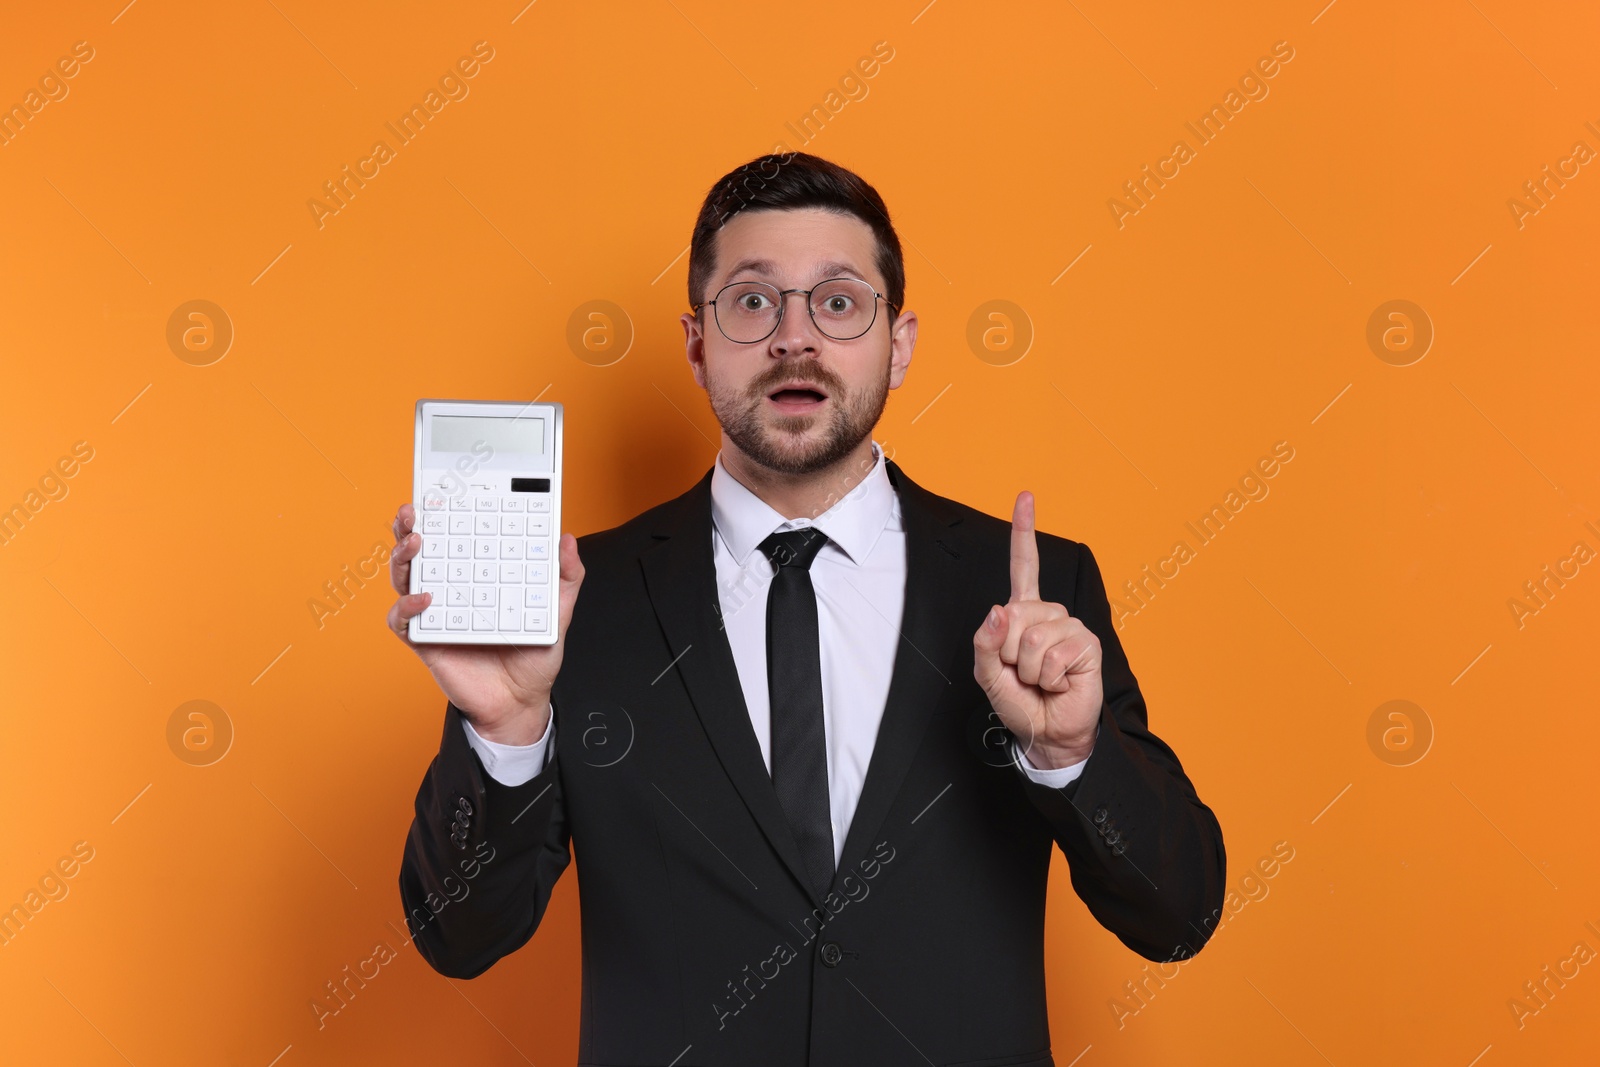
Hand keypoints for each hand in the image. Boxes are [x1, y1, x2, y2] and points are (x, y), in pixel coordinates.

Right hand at [386, 503, 584, 745]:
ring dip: (402, 556)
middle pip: (420, 550)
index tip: (443, 492)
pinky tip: (424, 598)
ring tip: (416, 541)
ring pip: (404, 577)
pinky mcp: (424, 641)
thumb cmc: (533, 658)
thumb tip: (567, 540)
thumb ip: (565, 577)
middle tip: (413, 510)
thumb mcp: (557, 613)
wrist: (520, 703)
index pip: (455, 538)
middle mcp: (451, 589)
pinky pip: (402, 620)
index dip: (444, 514)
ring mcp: (434, 614)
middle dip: (409, 525)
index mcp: (478, 576)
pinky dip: (406, 607)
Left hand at [972, 491, 1102, 768]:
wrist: (1047, 733)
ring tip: (1040, 680)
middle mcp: (1049, 614)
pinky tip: (1058, 683)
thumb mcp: (988, 675)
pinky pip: (1053, 655)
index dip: (1024, 532)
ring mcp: (1070, 627)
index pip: (1024, 566)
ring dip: (1027, 669)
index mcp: (1024, 613)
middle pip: (1014, 615)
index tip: (1027, 497)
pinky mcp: (1087, 645)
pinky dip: (1047, 677)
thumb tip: (998, 611)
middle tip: (1021, 672)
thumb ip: (985, 643)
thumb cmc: (1020, 701)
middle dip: (1007, 652)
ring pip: (1031, 638)